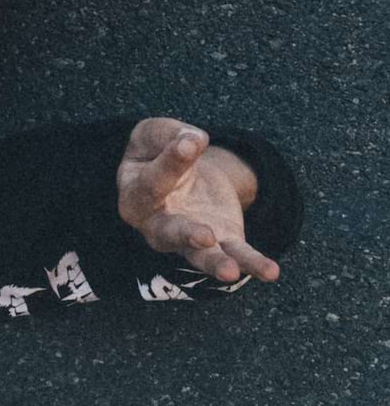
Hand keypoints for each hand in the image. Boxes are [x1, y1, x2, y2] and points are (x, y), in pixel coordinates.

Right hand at [117, 117, 280, 286]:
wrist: (176, 171)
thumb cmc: (156, 152)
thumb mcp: (153, 134)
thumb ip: (169, 134)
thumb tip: (194, 141)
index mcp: (135, 197)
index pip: (153, 182)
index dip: (171, 162)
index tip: (192, 142)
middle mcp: (156, 226)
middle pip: (170, 233)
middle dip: (187, 235)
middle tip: (205, 236)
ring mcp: (188, 240)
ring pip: (200, 255)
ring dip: (215, 263)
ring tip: (231, 272)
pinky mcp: (221, 240)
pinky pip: (237, 255)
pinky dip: (253, 263)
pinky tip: (270, 272)